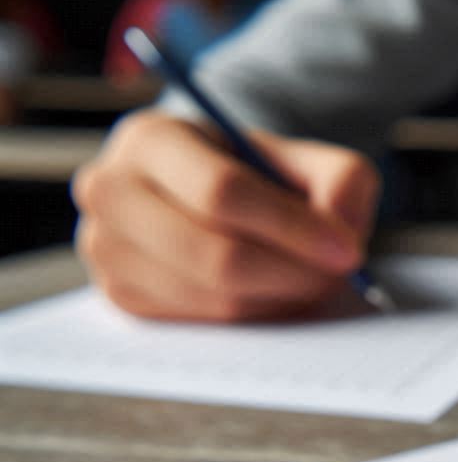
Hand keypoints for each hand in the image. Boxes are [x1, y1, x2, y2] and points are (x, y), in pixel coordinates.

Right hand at [73, 111, 379, 320]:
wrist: (208, 200)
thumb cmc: (257, 178)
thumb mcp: (303, 160)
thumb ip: (341, 179)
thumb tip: (343, 226)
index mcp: (151, 138)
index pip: (222, 193)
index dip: (292, 228)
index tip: (346, 249)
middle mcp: (111, 190)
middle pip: (215, 255)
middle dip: (292, 273)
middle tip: (335, 275)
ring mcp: (107, 249)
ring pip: (213, 298)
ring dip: (278, 299)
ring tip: (307, 280)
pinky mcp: (121, 296)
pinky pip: (203, 324)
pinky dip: (253, 317)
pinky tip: (272, 294)